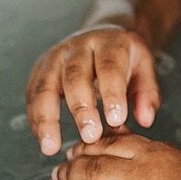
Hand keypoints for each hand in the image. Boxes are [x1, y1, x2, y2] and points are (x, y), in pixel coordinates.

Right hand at [25, 25, 161, 155]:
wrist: (102, 33)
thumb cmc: (123, 57)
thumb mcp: (144, 66)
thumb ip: (147, 93)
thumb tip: (146, 120)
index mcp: (109, 43)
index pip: (110, 67)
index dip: (112, 94)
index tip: (116, 121)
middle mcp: (79, 46)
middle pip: (75, 75)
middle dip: (81, 108)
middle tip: (90, 136)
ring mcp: (56, 56)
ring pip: (46, 85)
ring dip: (47, 118)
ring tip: (51, 147)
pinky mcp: (40, 68)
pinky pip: (33, 94)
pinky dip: (36, 118)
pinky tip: (43, 138)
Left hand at [51, 132, 180, 179]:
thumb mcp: (167, 154)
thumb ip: (136, 145)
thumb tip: (107, 133)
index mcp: (147, 154)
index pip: (103, 146)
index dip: (82, 150)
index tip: (71, 155)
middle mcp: (138, 178)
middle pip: (88, 171)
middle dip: (68, 174)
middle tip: (59, 177)